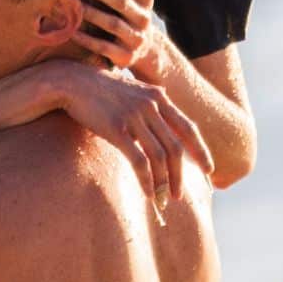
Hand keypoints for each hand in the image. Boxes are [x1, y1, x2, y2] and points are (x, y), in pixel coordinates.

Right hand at [58, 63, 213, 202]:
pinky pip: (139, 161)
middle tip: (178, 195)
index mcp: (159, 97)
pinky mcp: (117, 129)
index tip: (210, 171)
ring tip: (164, 200)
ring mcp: (134, 116)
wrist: (72, 81)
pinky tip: (149, 193)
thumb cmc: (101, 89)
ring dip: (164, 182)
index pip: (188, 128)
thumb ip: (150, 105)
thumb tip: (163, 125)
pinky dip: (147, 180)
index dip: (201, 151)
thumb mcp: (133, 92)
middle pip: (175, 147)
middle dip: (180, 175)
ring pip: (159, 157)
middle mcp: (151, 105)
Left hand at [75, 0, 163, 77]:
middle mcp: (143, 17)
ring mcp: (134, 38)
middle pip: (123, 2)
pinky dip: (87, 41)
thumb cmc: (136, 10)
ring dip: (93, 15)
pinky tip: (71, 31)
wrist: (147, 51)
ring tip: (74, 4)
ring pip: (113, 25)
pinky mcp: (124, 56)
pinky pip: (104, 48)